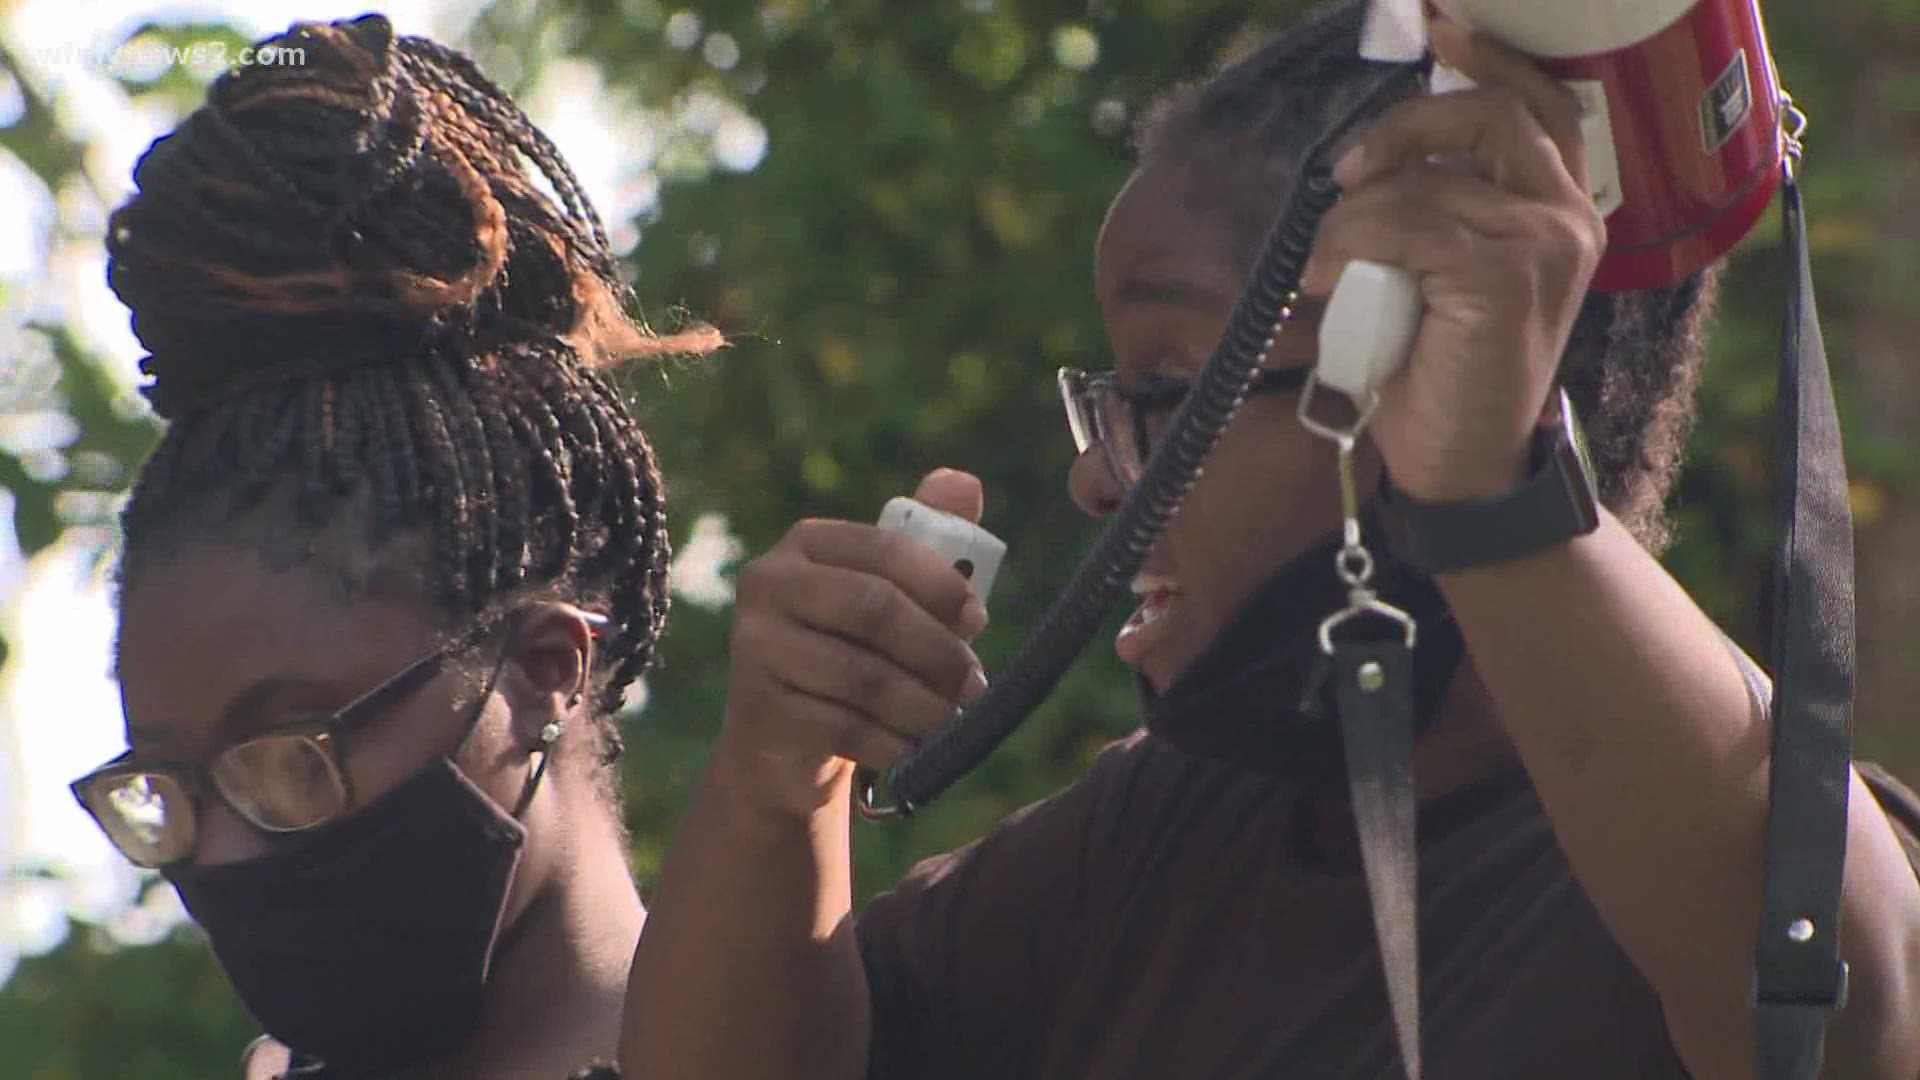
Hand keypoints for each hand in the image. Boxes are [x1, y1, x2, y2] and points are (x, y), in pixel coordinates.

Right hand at [716, 469, 989, 817]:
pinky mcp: (758, 709)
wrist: (784, 742)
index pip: (885, 548)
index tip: (978, 619)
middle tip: (974, 683)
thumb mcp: (891, 595)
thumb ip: (929, 540)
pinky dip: (892, 742)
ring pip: (864, 675)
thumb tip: (963, 481)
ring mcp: (754, 646)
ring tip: (950, 721)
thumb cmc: (852, 653)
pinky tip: (912, 749)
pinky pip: (845, 726)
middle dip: (938, 650)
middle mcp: (768, 583)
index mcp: (806, 544)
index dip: (941, 583)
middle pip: (874, 608)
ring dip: (924, 705)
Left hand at [1302, 17, 1605, 501]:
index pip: (1540, 103)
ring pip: (1426, 183)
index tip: (1441, 27)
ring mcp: (1544, 244)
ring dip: (1353, 220)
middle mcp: (1566, 218)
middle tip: (1348, 173)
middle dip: (1407, 124)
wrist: (1463, 465)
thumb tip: (1368, 164)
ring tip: (1325, 269)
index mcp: (1559, 210)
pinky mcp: (1507, 276)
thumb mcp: (1438, 275)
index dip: (1490, 58)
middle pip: (1490, 113)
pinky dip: (1352, 245)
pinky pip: (1408, 225)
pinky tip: (1327, 281)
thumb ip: (1433, 211)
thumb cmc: (1442, 373)